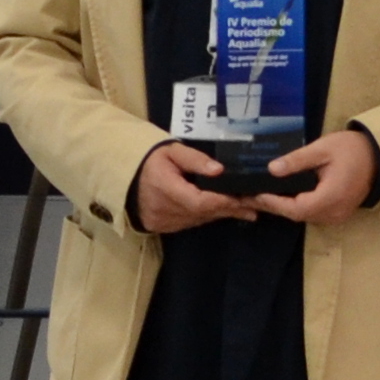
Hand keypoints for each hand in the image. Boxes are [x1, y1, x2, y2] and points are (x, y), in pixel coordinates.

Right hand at [135, 140, 258, 235]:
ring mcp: (164, 222)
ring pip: (200, 219)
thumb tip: (220, 170)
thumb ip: (195, 160)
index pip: (200, 201)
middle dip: (230, 208)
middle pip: (204, 213)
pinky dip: (207, 215)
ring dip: (221, 213)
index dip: (223, 201)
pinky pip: (191, 222)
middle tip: (256, 204)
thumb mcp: (172, 151)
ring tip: (246, 207)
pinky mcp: (164, 227)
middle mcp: (165, 210)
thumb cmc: (151, 160)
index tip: (245, 198)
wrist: (124, 177)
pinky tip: (223, 210)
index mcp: (166, 189)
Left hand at [253, 128, 379, 227]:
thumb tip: (271, 169)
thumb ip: (297, 160)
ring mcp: (336, 216)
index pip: (296, 208)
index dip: (274, 203)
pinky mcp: (337, 214)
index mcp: (330, 197)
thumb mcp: (323, 149)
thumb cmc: (352, 149)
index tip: (254, 194)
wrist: (379, 157)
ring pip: (304, 216)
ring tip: (261, 195)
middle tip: (249, 196)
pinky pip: (312, 214)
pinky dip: (296, 206)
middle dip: (274, 206)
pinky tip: (282, 196)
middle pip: (297, 215)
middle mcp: (333, 213)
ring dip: (283, 207)